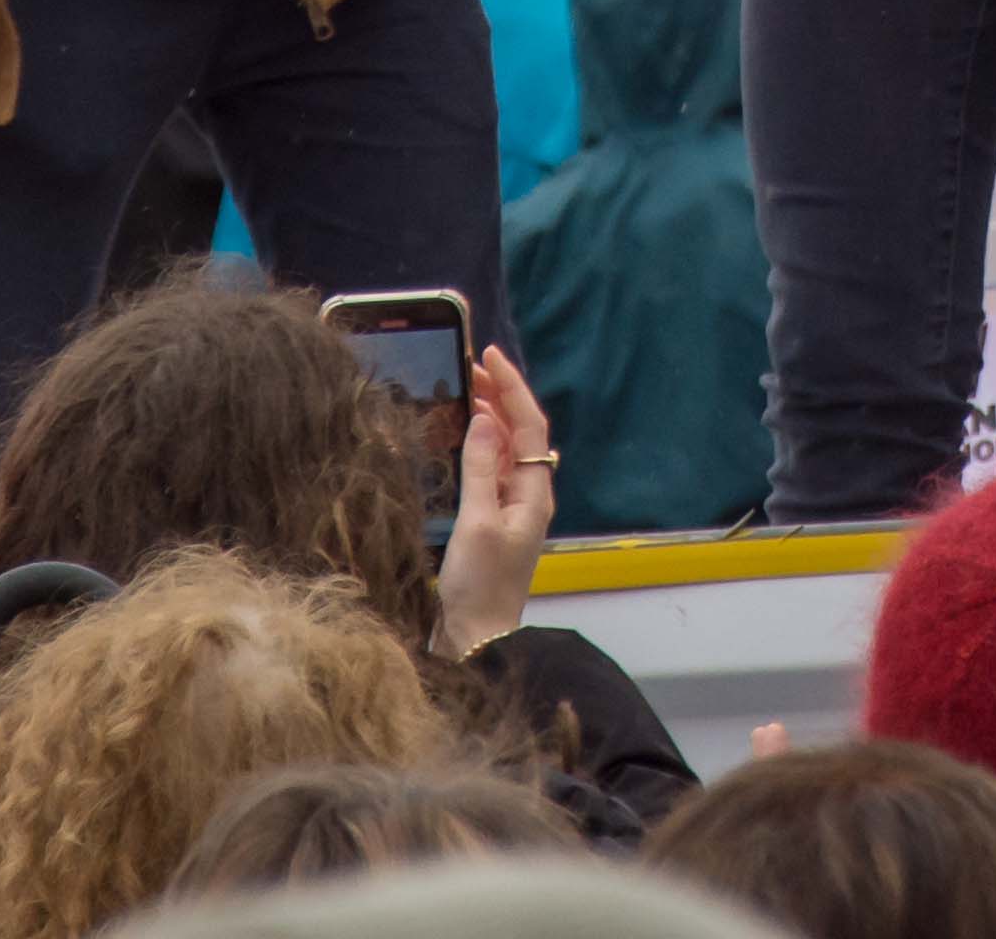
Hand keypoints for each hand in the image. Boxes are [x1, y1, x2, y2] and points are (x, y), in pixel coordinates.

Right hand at [436, 345, 557, 655]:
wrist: (475, 639)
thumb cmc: (479, 585)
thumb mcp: (477, 522)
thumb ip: (482, 469)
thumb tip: (486, 418)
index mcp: (534, 493)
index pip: (530, 426)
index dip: (511, 387)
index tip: (488, 356)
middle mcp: (529, 496)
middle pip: (521, 433)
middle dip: (500, 396)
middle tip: (469, 368)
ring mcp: (511, 509)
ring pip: (507, 450)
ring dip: (490, 417)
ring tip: (464, 391)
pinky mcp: (492, 522)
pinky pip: (492, 469)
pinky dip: (479, 444)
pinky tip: (460, 438)